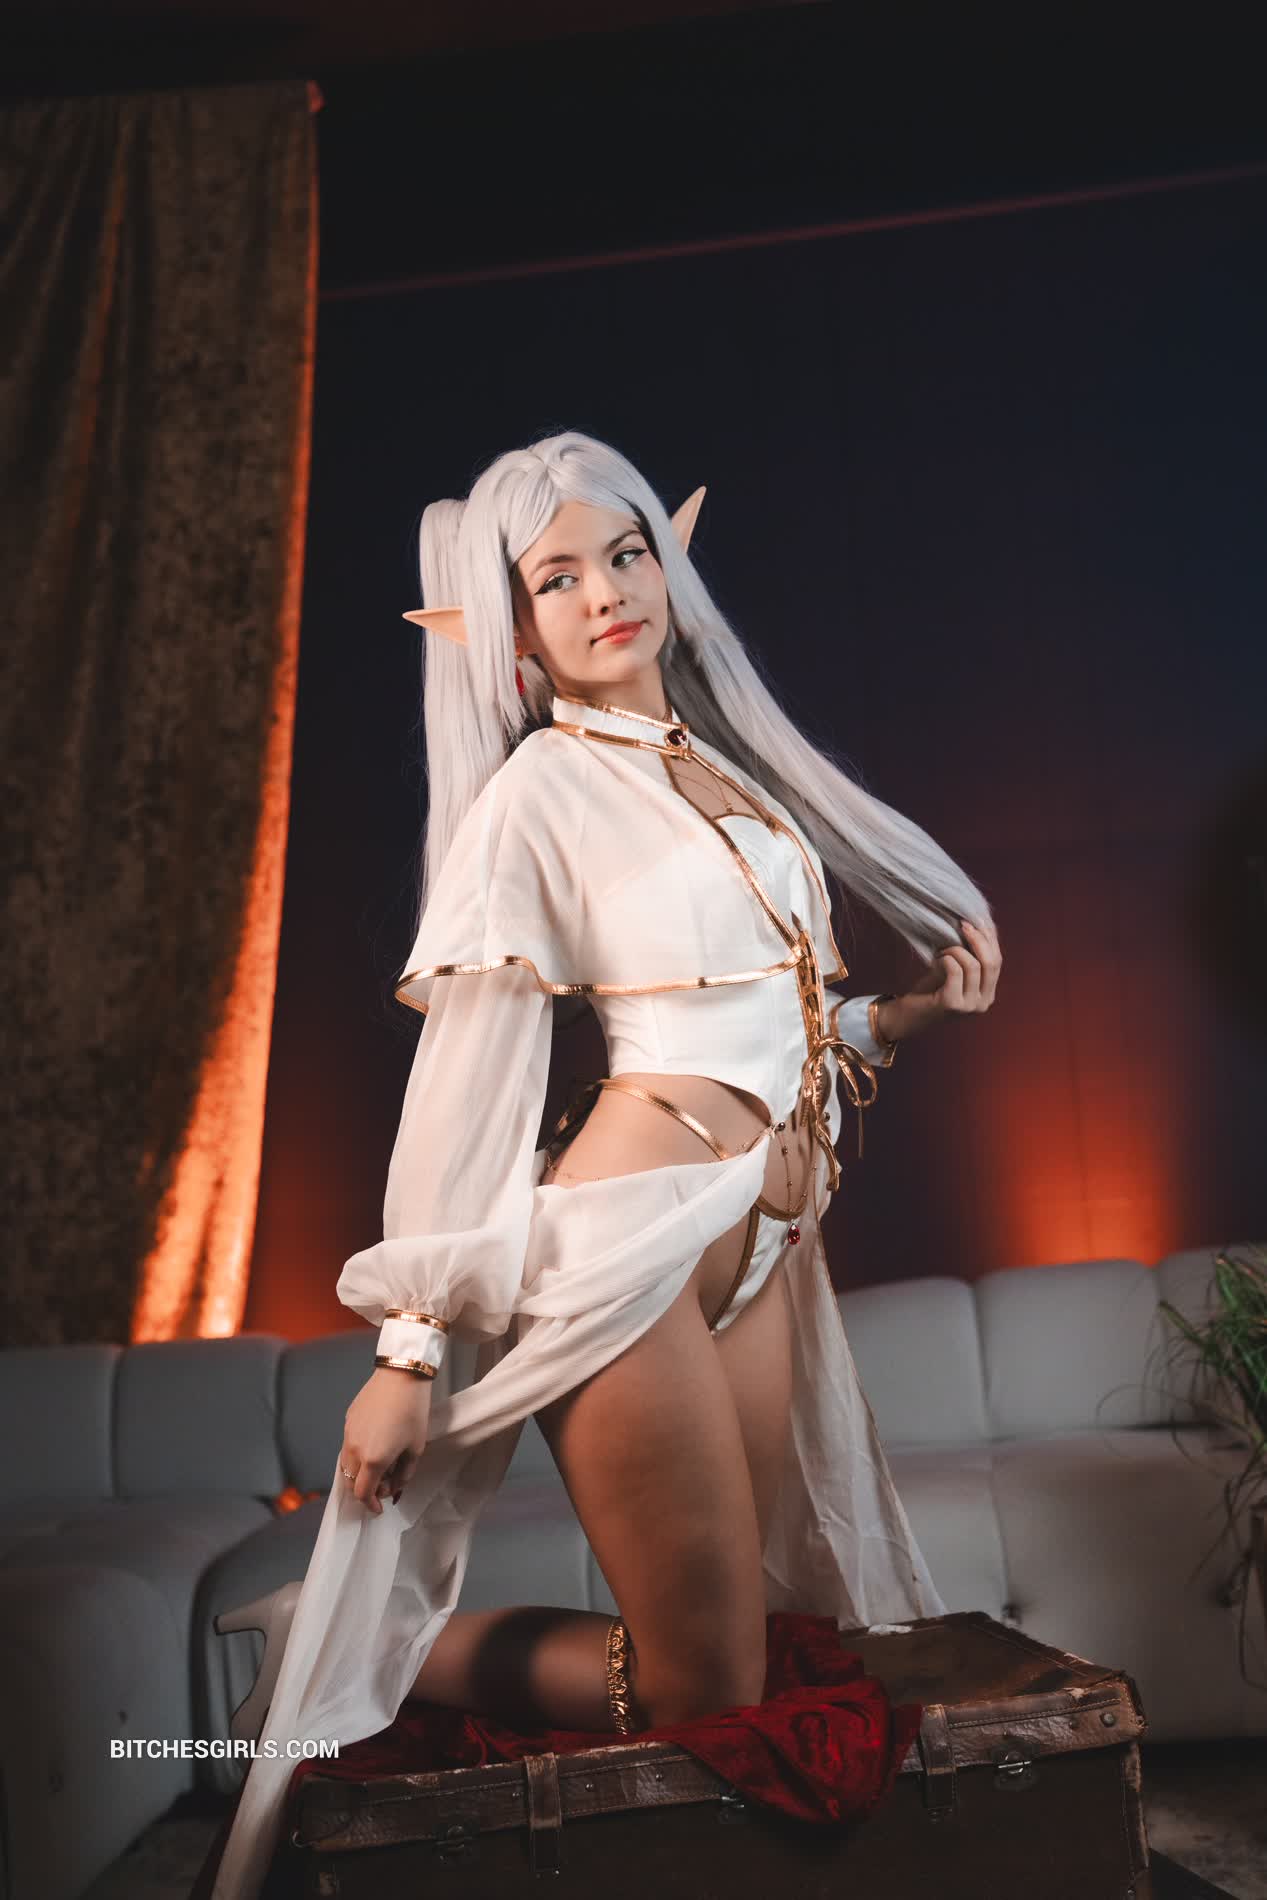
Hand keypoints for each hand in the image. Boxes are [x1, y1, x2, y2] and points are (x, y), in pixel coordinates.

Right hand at [339, 1366, 433, 1515]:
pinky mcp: (348, 1420)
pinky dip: (357, 1454)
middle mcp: (355, 1449)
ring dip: (360, 1472)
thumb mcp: (416, 1448)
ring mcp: (348, 1434)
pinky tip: (376, 1444)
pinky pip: (348, 1445)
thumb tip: (395, 1487)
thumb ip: (404, 1474)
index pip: (363, 1493)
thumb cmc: (413, 1411)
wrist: (401, 1375)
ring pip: (346, 1464)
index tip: (379, 1508)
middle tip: (385, 1483)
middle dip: (366, 1489)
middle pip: (350, 1482)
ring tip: (381, 1463)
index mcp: (373, 1460)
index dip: (370, 1504)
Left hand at [882, 917, 1001, 1042]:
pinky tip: (936, 960)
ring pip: (974, 965)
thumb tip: (980, 924)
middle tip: (962, 924)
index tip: (977, 919)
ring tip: (941, 951)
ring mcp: (970, 1007)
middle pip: (992, 963)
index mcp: (988, 994)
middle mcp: (983, 1003)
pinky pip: (956, 970)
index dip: (990, 938)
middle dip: (978, 939)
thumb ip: (970, 956)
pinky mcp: (952, 1004)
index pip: (997, 961)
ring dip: (955, 950)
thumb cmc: (930, 990)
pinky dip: (946, 959)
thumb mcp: (955, 970)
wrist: (906, 1016)